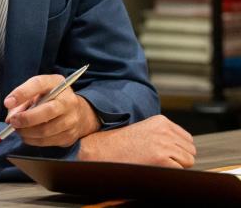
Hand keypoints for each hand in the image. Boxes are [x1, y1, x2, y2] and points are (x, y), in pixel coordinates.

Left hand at [3, 74, 99, 146]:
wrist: (76, 112)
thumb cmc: (50, 99)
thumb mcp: (36, 92)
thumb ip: (21, 101)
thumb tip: (9, 120)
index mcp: (56, 83)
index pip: (39, 84)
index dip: (22, 93)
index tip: (7, 103)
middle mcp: (68, 100)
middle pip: (47, 111)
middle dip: (26, 118)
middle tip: (12, 122)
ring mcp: (72, 119)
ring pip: (46, 130)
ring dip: (27, 132)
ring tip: (17, 130)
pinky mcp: (70, 135)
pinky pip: (48, 141)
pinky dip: (33, 140)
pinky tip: (27, 136)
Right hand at [78, 114, 195, 167]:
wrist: (103, 151)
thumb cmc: (122, 144)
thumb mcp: (145, 130)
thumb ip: (165, 134)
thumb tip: (186, 148)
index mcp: (161, 121)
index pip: (187, 139)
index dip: (179, 149)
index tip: (165, 153)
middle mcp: (165, 131)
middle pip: (190, 150)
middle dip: (180, 158)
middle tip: (160, 160)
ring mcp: (164, 145)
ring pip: (188, 161)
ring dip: (176, 166)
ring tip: (156, 163)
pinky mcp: (162, 159)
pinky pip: (180, 170)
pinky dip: (171, 173)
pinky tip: (155, 168)